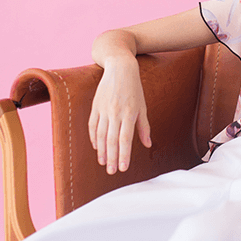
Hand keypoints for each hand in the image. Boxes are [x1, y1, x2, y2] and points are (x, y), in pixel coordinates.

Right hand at [88, 56, 151, 174]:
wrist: (120, 68)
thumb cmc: (134, 89)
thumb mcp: (142, 106)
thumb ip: (143, 127)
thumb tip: (147, 144)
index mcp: (129, 113)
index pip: (125, 139)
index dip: (124, 155)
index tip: (123, 168)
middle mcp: (115, 113)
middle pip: (112, 140)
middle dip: (112, 158)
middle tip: (112, 172)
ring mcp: (103, 109)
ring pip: (101, 135)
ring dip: (102, 151)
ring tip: (103, 163)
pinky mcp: (95, 106)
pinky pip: (93, 125)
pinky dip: (94, 137)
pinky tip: (96, 147)